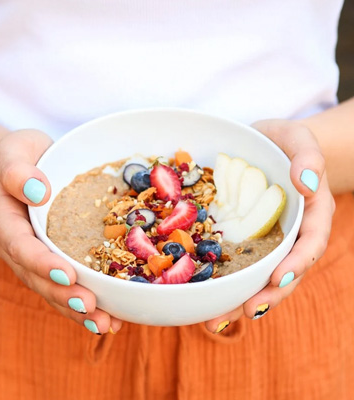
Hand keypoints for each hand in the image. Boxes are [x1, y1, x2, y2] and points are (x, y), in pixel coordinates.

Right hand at [0, 129, 121, 333]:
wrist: (26, 167)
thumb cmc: (21, 156)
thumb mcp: (14, 152)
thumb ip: (17, 170)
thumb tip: (38, 191)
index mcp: (5, 220)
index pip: (20, 246)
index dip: (42, 263)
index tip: (67, 274)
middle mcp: (16, 245)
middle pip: (36, 277)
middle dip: (63, 295)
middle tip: (91, 308)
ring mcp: (33, 257)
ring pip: (51, 288)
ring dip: (76, 309)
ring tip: (105, 324)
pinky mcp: (50, 259)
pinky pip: (64, 284)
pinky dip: (83, 303)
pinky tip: (109, 317)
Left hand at [204, 119, 334, 332]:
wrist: (265, 145)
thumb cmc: (285, 142)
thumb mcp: (299, 139)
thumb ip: (308, 156)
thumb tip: (308, 182)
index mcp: (311, 214)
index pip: (310, 243)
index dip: (297, 263)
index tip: (277, 278)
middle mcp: (290, 233)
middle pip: (285, 270)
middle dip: (267, 293)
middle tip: (245, 310)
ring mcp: (266, 239)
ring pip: (259, 274)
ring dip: (241, 298)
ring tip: (216, 320)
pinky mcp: (244, 237)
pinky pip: (236, 261)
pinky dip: (224, 281)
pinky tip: (204, 298)